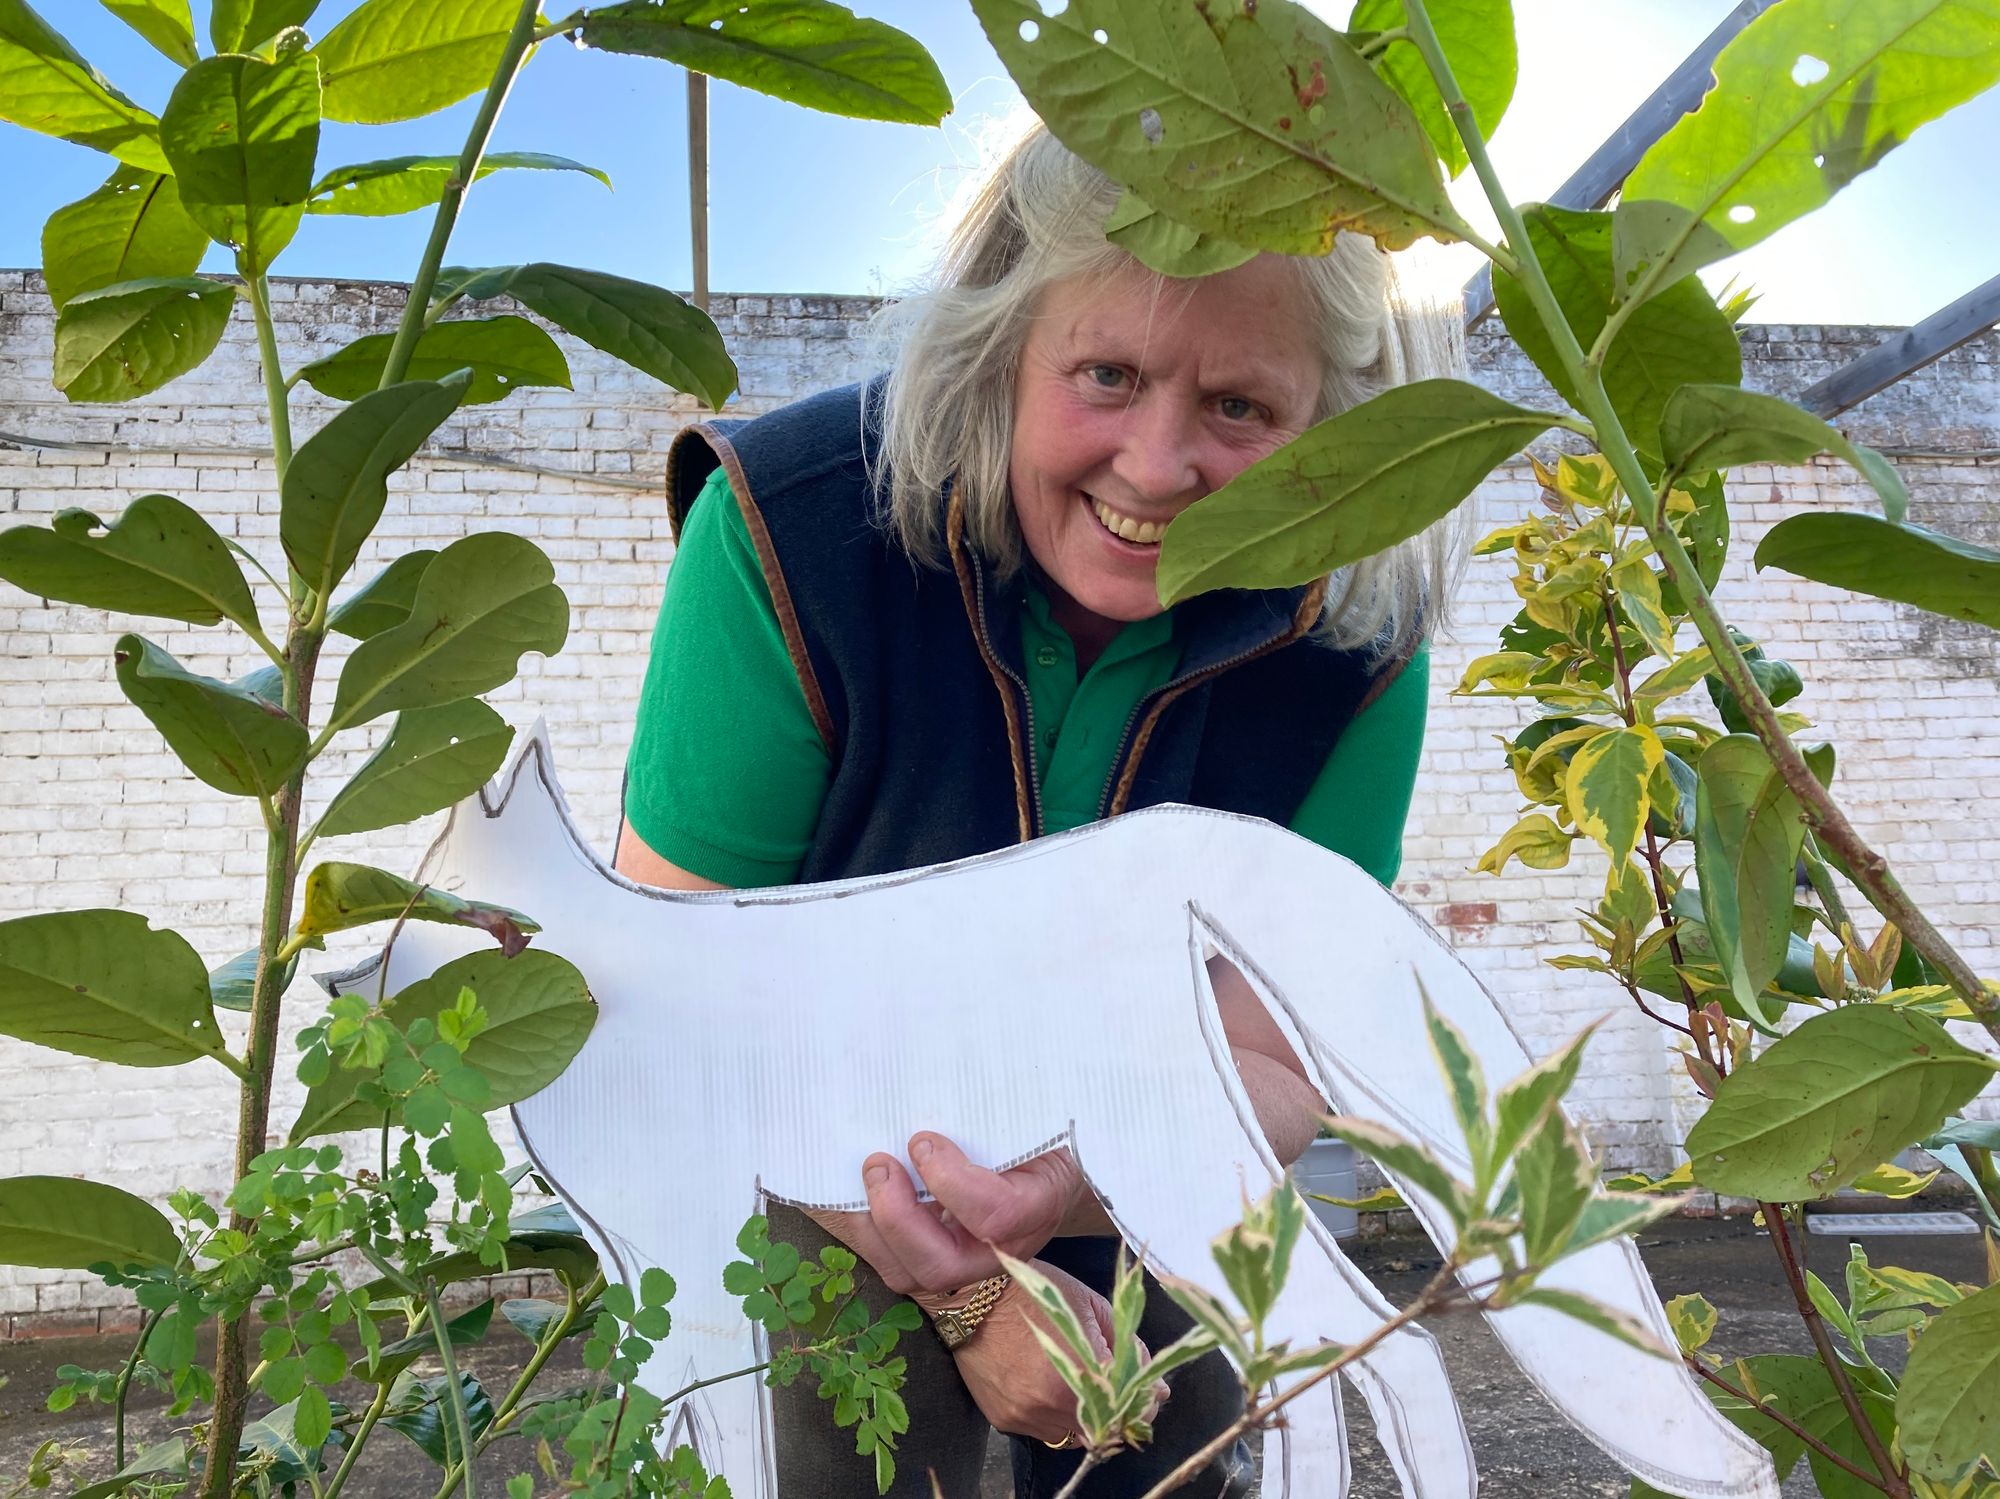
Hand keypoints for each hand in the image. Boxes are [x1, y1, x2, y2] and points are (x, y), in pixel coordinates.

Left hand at [823, 1132, 1086, 1295]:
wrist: (1054, 1166)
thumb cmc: (1043, 1130)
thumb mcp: (1039, 1113)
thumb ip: (1009, 1107)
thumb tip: (960, 1065)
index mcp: (1038, 1205)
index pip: (998, 1216)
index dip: (953, 1183)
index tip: (923, 1140)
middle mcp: (1001, 1248)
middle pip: (941, 1266)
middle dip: (897, 1217)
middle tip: (879, 1163)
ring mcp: (966, 1261)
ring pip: (908, 1272)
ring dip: (873, 1225)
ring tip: (868, 1173)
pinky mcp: (936, 1257)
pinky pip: (894, 1261)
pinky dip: (867, 1227)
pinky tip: (858, 1188)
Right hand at [950, 1260, 1166, 1444]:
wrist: (971, 1295)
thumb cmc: (1034, 1292)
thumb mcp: (1089, 1306)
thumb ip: (1128, 1346)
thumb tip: (1157, 1385)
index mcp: (1082, 1370)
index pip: (1131, 1407)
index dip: (1145, 1402)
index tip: (1149, 1393)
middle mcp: (1053, 1402)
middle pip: (1104, 1428)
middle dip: (1118, 1412)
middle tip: (1120, 1391)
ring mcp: (1027, 1415)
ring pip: (1073, 1437)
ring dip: (1087, 1418)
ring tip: (1083, 1387)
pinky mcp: (1005, 1420)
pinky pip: (1043, 1431)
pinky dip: (1055, 1417)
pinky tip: (1052, 1389)